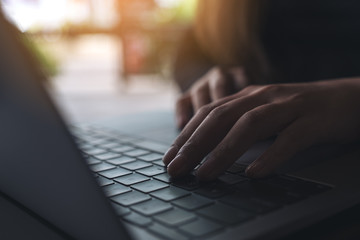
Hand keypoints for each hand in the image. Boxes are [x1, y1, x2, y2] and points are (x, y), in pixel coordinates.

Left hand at [164, 78, 359, 179]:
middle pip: (222, 117)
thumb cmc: (300, 110)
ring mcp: (289, 107)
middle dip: (195, 144)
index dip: (186, 135)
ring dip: (224, 151)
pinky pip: (290, 139)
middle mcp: (264, 97)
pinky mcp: (314, 120)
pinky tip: (255, 173)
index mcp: (250, 96)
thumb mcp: (265, 112)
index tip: (170, 157)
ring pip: (250, 126)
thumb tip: (208, 148)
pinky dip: (271, 156)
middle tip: (176, 168)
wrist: (348, 98)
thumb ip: (239, 123)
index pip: (209, 113)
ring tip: (205, 174)